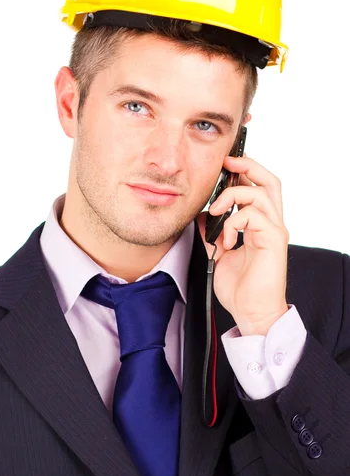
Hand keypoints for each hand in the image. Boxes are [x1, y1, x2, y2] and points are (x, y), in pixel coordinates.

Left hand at [197, 155, 288, 335]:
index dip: (244, 172)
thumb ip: (212, 232)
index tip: (223, 165)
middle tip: (228, 162)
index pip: (259, 187)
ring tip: (215, 212)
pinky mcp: (274, 240)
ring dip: (232, 197)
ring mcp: (275, 230)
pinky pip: (253, 215)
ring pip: (260, 193)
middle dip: (249, 166)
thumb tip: (201, 215)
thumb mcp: (219, 253)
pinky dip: (233, 222)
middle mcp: (272, 223)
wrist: (251, 313)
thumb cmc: (240, 287)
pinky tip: (225, 239)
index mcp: (260, 224)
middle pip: (270, 181)